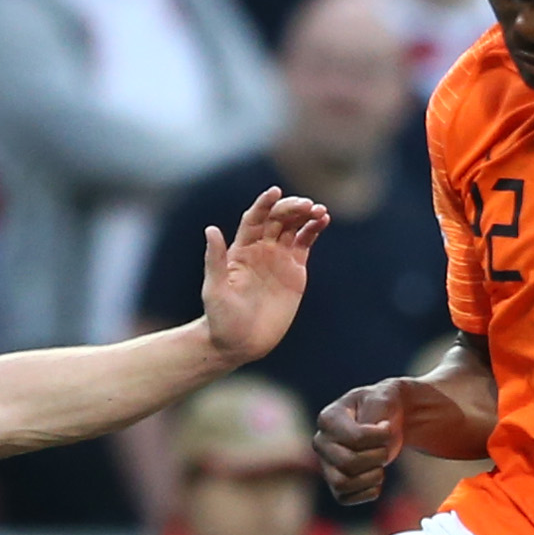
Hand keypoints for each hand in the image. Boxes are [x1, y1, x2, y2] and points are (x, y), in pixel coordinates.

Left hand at [199, 186, 327, 365]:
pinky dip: (314, 230)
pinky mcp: (295, 271)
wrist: (239, 343)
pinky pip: (305, 243)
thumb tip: (211, 229)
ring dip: (306, 215)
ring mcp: (279, 258)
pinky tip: (322, 221)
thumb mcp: (215, 290)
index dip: (264, 204)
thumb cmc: (221, 318)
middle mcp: (261, 249)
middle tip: (306, 205)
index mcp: (241, 249)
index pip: (255, 218)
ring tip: (319, 210)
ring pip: (294, 227)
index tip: (274, 191)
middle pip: (278, 218)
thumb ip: (215, 260)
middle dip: (291, 208)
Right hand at [317, 379, 409, 504]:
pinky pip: (345, 498)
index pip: (356, 438)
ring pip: (343, 484)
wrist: (384, 420)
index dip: (381, 437)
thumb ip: (378, 410)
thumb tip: (375, 428)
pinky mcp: (335, 483)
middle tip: (387, 447)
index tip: (387, 426)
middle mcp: (321, 442)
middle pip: (348, 462)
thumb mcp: (383, 399)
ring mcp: (326, 464)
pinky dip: (366, 491)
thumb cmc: (382, 408)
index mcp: (328, 418)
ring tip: (381, 464)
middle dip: (378, 457)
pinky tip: (376, 476)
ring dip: (372, 476)